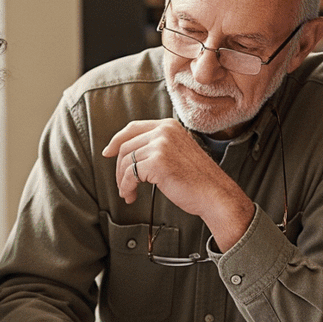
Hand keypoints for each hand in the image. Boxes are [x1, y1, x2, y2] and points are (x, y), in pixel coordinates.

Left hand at [101, 118, 255, 250]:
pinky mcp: (157, 162)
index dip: (116, 140)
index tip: (108, 152)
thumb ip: (157, 147)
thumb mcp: (177, 153)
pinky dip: (126, 187)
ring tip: (129, 193)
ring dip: (123, 181)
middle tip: (123, 184)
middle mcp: (164, 131)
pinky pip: (130, 174)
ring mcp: (161, 145)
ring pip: (126, 161)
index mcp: (169, 126)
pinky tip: (131, 195)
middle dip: (119, 168)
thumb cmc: (198, 180)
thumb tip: (128, 153)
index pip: (133, 128)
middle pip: (125, 146)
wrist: (214, 194)